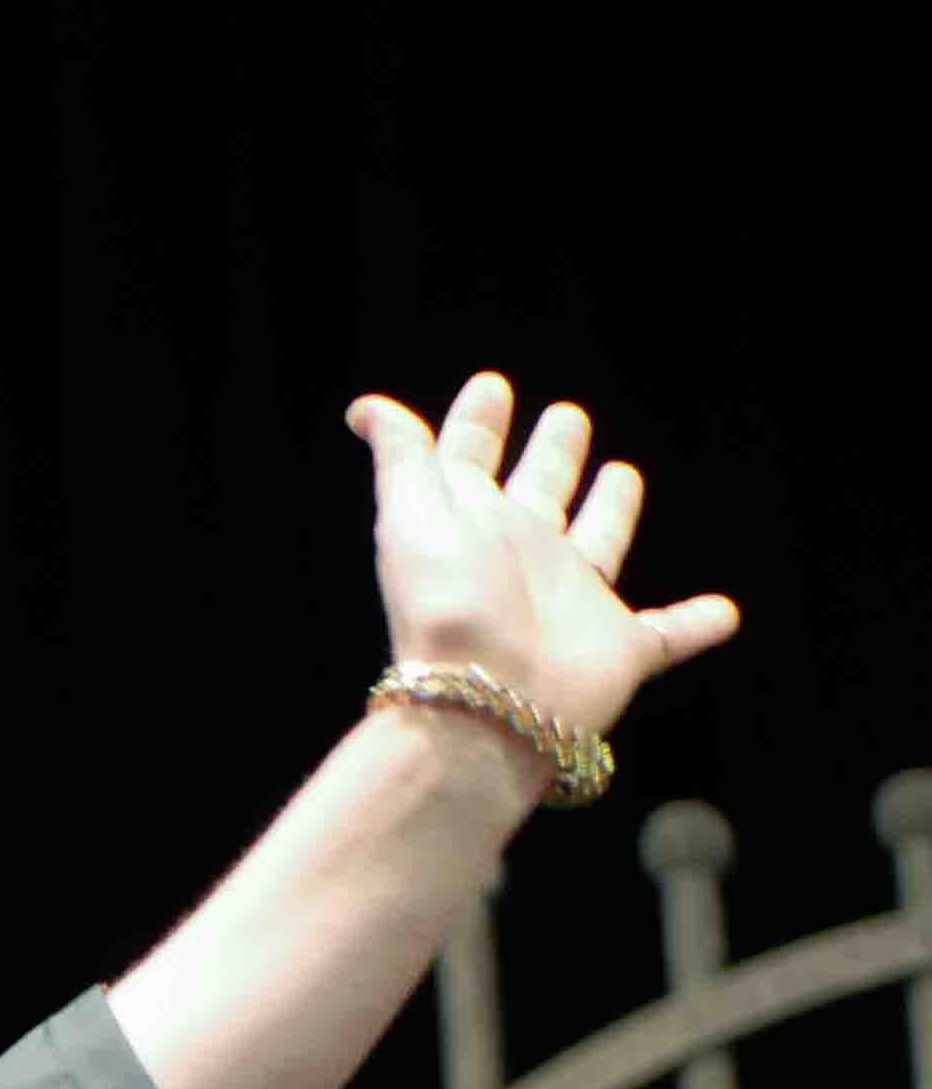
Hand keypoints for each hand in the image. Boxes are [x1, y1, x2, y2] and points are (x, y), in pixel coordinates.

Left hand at [346, 373, 740, 745]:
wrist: (484, 702)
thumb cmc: (447, 606)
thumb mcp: (412, 517)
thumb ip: (402, 458)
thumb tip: (364, 409)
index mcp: (472, 526)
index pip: (469, 462)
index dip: (477, 425)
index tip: (491, 386)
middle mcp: (522, 558)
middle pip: (540, 493)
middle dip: (552, 456)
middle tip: (567, 417)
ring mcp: (572, 603)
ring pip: (598, 545)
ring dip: (612, 512)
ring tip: (623, 475)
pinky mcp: (620, 648)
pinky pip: (668, 634)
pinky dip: (696, 625)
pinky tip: (725, 612)